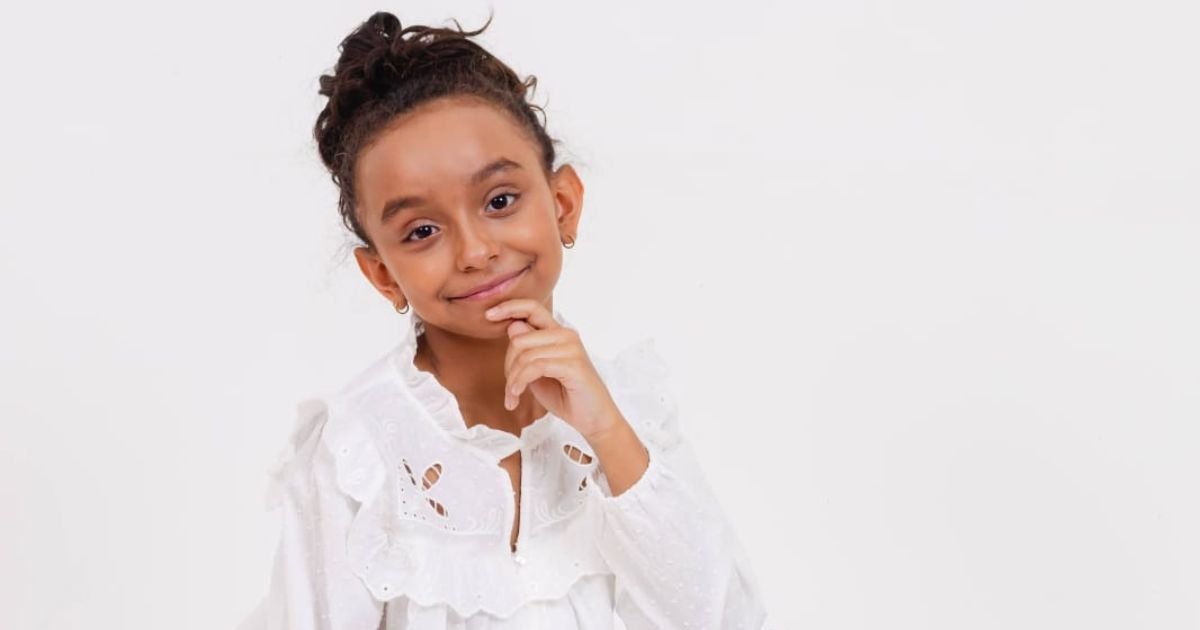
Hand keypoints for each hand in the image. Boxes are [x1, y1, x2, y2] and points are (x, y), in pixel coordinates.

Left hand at [484, 299, 622, 439]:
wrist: (593, 419)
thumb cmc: (566, 395)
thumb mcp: (538, 372)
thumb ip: (526, 350)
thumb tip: (512, 326)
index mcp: (558, 333)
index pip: (532, 308)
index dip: (509, 307)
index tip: (488, 315)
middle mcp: (566, 335)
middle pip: (519, 337)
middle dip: (508, 365)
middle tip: (510, 388)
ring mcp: (571, 348)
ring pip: (524, 354)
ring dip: (512, 380)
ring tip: (512, 397)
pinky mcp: (573, 364)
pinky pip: (534, 367)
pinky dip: (519, 383)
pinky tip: (516, 398)